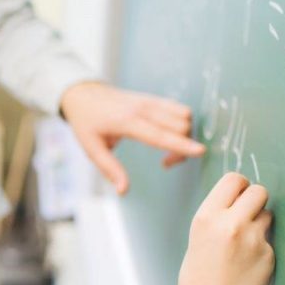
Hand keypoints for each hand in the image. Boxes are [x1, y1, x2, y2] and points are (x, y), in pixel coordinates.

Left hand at [59, 81, 203, 194]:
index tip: (200, 151)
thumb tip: (124, 191)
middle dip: (182, 147)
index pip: (159, 135)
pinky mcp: (153, 98)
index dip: (181, 145)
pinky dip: (182, 123)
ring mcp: (149, 101)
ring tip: (167, 150)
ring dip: (185, 135)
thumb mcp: (91, 149)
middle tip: (166, 163)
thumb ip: (110, 169)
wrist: (84, 94)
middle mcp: (142, 108)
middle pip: (179, 125)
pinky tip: (168, 135)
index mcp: (126, 122)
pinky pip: (178, 108)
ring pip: (184, 114)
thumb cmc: (87, 123)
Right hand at [176, 173, 274, 284]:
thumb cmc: (198, 281)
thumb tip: (238, 201)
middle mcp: (231, 223)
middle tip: (247, 216)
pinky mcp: (268, 255)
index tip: (238, 196)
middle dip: (255, 201)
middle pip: (259, 191)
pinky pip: (270, 240)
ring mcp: (253, 239)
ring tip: (245, 244)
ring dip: (261, 223)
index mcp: (207, 217)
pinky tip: (248, 266)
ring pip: (268, 214)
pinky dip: (262, 249)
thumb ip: (218, 218)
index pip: (234, 179)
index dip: (239, 187)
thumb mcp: (197, 240)